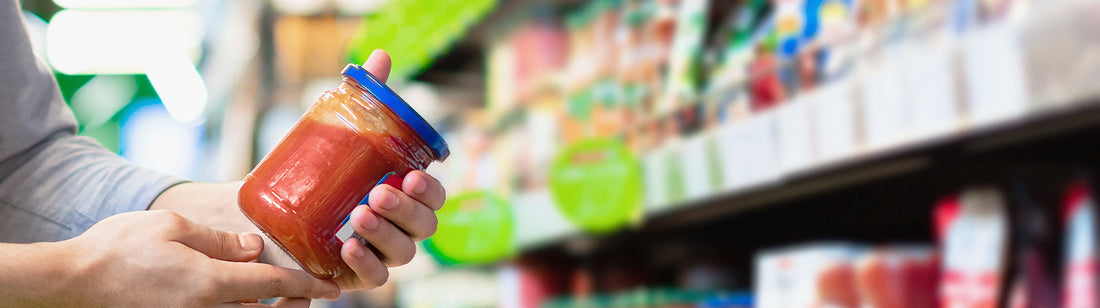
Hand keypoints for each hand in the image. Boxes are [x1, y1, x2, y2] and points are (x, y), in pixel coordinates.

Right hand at [52, 210, 338, 306]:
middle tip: (310, 289)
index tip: (332, 287)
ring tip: (283, 294)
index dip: (308, 285)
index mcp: (211, 284)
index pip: (275, 285)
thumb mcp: (174, 228)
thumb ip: (220, 241)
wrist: (73, 281)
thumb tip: (253, 248)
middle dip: (295, 304)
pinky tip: (245, 296)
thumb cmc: (119, 247)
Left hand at [150, 49, 447, 290]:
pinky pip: (376, 278)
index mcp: (403, 194)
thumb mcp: (335, 135)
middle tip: (378, 193)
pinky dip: (366, 265)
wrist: (264, 213)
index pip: (433, 195)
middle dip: (406, 209)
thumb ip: (364, 102)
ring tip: (359, 216)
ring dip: (387, 235)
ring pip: (405, 253)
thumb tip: (380, 58)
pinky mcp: (355, 275)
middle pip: (424, 225)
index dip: (431, 189)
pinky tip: (350, 248)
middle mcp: (398, 225)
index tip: (415, 175)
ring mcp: (380, 253)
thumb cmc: (313, 174)